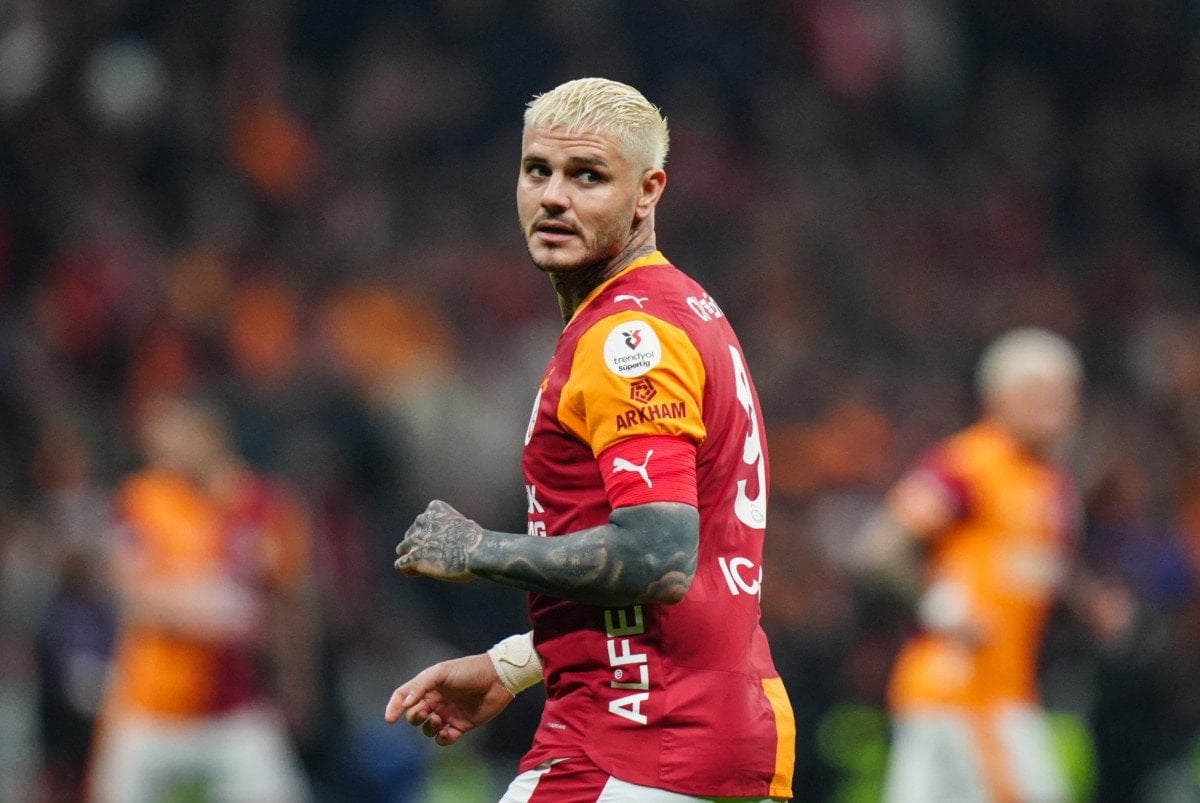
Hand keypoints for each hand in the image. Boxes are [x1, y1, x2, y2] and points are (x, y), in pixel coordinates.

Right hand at [384, 653, 514, 745]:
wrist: (497, 678)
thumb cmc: (469, 670)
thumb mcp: (441, 672)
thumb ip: (421, 686)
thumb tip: (406, 704)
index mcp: (429, 685)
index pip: (404, 696)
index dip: (394, 707)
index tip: (390, 719)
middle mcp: (436, 700)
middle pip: (414, 715)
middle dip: (415, 717)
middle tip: (426, 712)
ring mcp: (448, 713)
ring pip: (427, 729)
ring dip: (428, 727)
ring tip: (439, 719)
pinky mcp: (461, 725)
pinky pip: (444, 738)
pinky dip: (442, 738)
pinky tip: (447, 732)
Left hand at [394, 500, 483, 580]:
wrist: (476, 550)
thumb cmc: (476, 541)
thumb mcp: (465, 526)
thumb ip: (452, 530)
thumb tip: (451, 543)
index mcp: (435, 509)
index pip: (424, 520)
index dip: (430, 533)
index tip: (440, 542)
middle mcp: (422, 521)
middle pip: (411, 534)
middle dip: (419, 544)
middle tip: (435, 556)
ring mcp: (416, 539)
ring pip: (402, 548)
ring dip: (411, 556)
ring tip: (426, 565)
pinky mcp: (414, 557)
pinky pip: (400, 564)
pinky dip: (408, 569)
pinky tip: (419, 573)